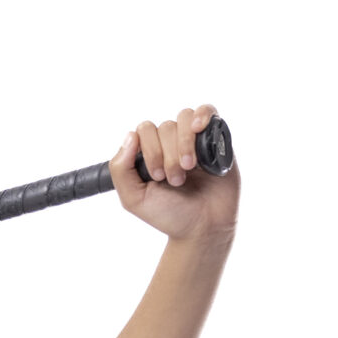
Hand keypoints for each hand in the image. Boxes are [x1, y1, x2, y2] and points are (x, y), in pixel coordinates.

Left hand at [112, 104, 238, 242]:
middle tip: (175, 180)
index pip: (144, 131)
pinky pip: (207, 110)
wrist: (204, 227)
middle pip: (164, 127)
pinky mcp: (216, 138)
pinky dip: (202, 116)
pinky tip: (198, 129)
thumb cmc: (170, 215)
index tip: (157, 176)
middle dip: (168, 155)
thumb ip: (121, 170)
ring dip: (184, 144)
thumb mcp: (134, 199)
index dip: (150, 150)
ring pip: (183, 119)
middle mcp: (170, 144)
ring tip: (189, 169)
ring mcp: (193, 140)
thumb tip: (130, 135)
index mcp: (149, 154)